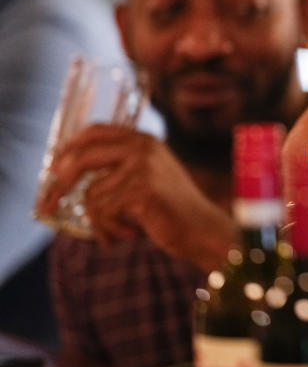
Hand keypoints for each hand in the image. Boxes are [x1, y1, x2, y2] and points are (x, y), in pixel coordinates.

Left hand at [34, 124, 234, 270]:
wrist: (203, 230)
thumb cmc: (171, 210)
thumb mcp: (145, 179)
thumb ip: (117, 169)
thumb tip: (64, 174)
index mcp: (144, 140)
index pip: (94, 131)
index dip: (69, 148)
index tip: (53, 170)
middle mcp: (143, 147)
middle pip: (82, 157)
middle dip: (59, 184)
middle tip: (46, 206)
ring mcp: (143, 166)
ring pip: (91, 195)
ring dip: (98, 221)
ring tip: (116, 232)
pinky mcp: (142, 189)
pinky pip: (102, 211)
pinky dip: (108, 230)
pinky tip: (127, 235)